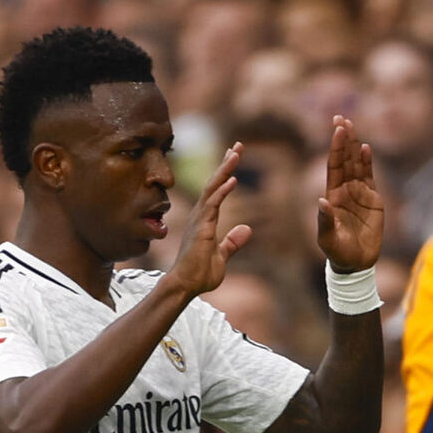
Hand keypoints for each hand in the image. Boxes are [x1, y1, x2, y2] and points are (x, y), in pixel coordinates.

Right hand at [168, 143, 252, 297]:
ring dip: (225, 170)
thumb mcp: (222, 256)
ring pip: (212, 188)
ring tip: (236, 153)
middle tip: (238, 146)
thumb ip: (232, 242)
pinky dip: (222, 190)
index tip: (234, 156)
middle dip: (226, 164)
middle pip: (214, 183)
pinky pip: (212, 204)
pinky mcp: (201, 228)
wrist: (185, 286)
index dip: (226, 173)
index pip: (217, 191)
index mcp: (206, 220)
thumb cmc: (199, 273)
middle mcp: (201, 216)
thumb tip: (246, 229)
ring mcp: (200, 220)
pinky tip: (233, 179)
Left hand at [317, 116, 383, 272]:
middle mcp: (345, 190)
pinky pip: (370, 177)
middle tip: (340, 119)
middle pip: (344, 160)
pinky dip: (368, 163)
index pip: (334, 166)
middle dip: (343, 140)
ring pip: (357, 165)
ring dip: (354, 146)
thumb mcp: (327, 239)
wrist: (356, 263)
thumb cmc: (338, 252)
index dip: (336, 148)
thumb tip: (322, 200)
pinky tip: (366, 148)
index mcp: (333, 196)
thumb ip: (325, 220)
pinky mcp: (373, 200)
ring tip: (351, 126)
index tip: (336, 130)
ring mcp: (359, 193)